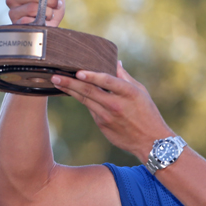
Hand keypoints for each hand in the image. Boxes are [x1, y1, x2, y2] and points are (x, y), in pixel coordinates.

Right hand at [0, 0, 64, 26]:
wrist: (54, 23)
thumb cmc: (52, 5)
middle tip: (56, 3)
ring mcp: (13, 11)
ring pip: (32, 8)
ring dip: (47, 11)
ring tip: (50, 13)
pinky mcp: (16, 24)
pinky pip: (28, 21)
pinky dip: (42, 21)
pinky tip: (43, 21)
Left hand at [51, 62, 173, 160]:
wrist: (151, 142)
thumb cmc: (148, 114)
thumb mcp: (141, 92)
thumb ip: (125, 77)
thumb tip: (115, 63)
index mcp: (128, 93)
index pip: (107, 82)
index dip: (92, 76)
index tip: (78, 72)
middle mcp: (116, 105)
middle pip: (89, 91)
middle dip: (70, 83)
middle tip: (55, 76)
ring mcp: (107, 116)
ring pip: (85, 100)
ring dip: (70, 90)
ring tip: (57, 82)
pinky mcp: (102, 125)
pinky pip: (90, 109)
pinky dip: (82, 100)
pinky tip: (72, 93)